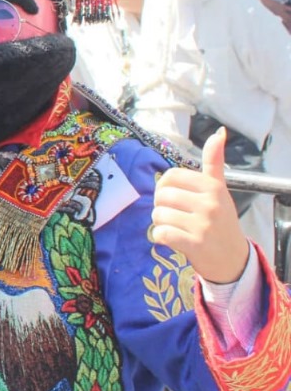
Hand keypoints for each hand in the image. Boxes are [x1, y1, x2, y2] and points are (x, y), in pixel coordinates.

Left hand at [152, 128, 249, 283]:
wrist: (232, 258)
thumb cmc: (221, 219)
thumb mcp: (219, 189)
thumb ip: (213, 162)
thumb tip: (219, 132)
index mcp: (212, 186)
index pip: (170, 176)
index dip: (164, 187)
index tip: (173, 197)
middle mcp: (209, 203)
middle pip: (161, 195)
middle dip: (161, 206)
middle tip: (175, 215)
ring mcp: (203, 224)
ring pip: (158, 215)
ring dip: (160, 223)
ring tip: (176, 227)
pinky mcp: (195, 244)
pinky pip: (161, 233)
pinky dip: (160, 237)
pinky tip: (172, 239)